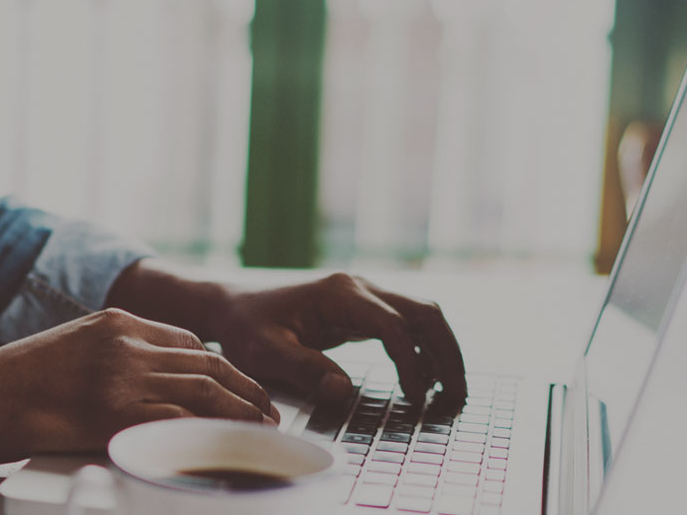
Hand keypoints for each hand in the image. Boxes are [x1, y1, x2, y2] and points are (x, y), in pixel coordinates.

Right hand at [0, 308, 277, 461]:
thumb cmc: (11, 386)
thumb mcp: (69, 351)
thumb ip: (109, 359)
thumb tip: (144, 385)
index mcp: (114, 322)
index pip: (187, 341)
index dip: (222, 367)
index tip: (239, 385)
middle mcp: (125, 342)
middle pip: (206, 363)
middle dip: (245, 388)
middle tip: (268, 410)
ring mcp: (122, 376)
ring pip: (204, 390)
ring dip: (242, 412)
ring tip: (263, 430)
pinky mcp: (115, 412)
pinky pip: (180, 421)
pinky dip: (213, 433)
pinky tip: (229, 445)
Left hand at [107, 261, 466, 411]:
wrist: (230, 305)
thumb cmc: (245, 327)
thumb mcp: (266, 352)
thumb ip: (305, 369)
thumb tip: (343, 390)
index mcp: (340, 294)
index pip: (394, 327)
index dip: (411, 364)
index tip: (416, 399)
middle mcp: (359, 288)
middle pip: (425, 313)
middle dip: (447, 354)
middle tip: (457, 397)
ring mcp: (364, 296)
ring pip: (423, 316)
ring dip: (442, 352)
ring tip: (451, 394)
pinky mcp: (362, 310)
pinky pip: (406, 325)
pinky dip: (424, 350)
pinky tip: (425, 381)